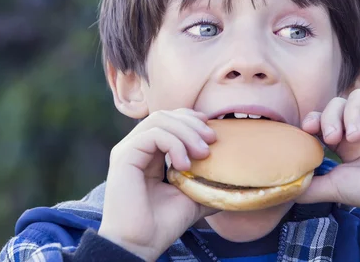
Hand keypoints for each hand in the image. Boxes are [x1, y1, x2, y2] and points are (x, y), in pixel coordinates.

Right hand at [98, 109, 217, 260]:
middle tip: (212, 141)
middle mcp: (136, 147)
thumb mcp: (193, 196)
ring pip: (159, 120)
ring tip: (202, 154)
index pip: (169, 119)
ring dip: (186, 132)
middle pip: (165, 115)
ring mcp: (128, 150)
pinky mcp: (124, 156)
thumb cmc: (163, 224)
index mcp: (148, 152)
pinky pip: (152, 135)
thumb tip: (236, 179)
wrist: (141, 245)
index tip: (212, 131)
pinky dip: (173, 144)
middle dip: (193, 124)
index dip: (191, 118)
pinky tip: (184, 164)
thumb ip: (207, 182)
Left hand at [297, 84, 359, 234]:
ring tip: (356, 136)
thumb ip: (310, 185)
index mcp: (346, 140)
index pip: (324, 117)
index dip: (315, 118)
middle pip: (337, 103)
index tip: (309, 130)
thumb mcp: (334, 186)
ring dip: (351, 113)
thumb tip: (286, 188)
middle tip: (333, 137)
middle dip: (330, 116)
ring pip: (357, 95)